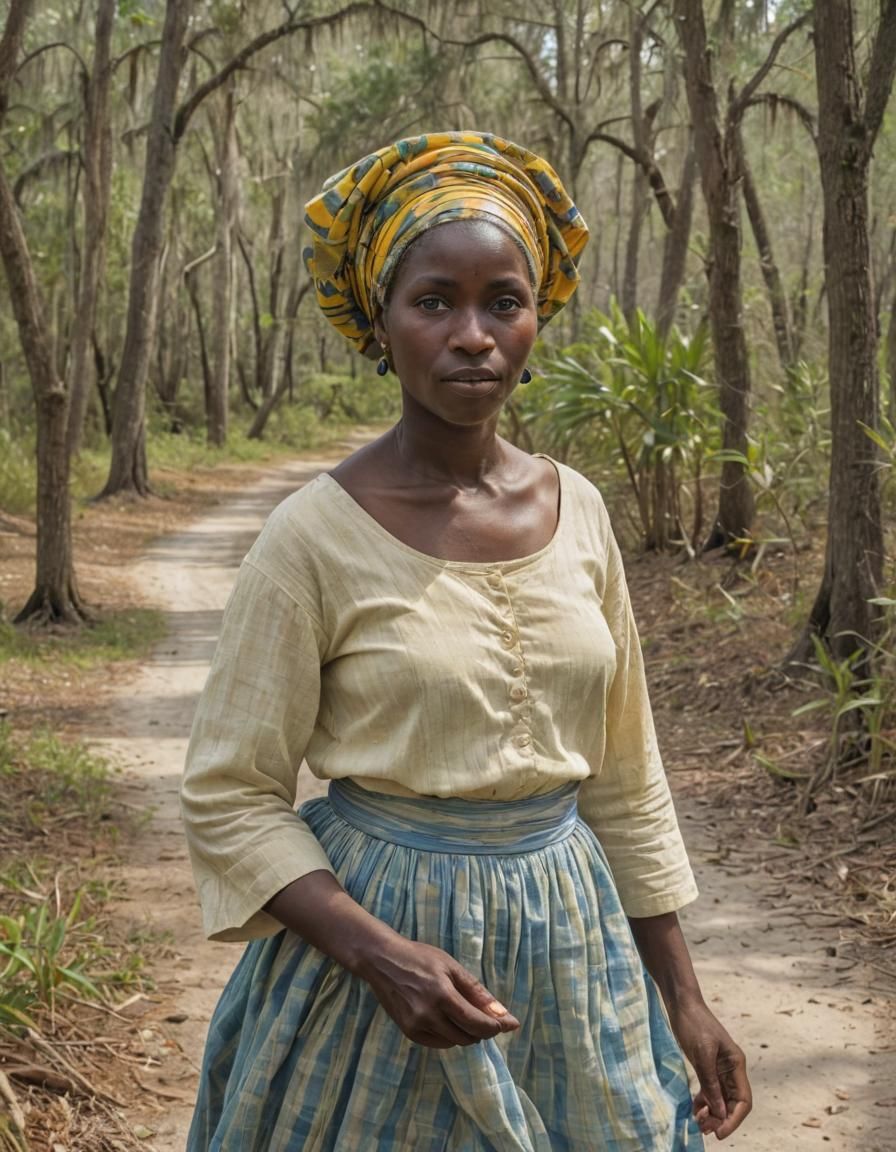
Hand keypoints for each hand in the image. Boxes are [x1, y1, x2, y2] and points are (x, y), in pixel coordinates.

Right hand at [357, 934, 519, 1048]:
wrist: (382, 960)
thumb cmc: (420, 958)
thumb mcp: (451, 967)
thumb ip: (478, 993)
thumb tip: (504, 1016)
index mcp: (442, 995)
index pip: (476, 1024)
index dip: (494, 1027)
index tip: (506, 1024)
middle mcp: (428, 1015)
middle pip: (467, 1037)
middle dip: (482, 1030)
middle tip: (484, 1016)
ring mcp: (416, 1026)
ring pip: (454, 1042)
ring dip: (466, 1033)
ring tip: (464, 1013)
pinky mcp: (408, 1032)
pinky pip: (438, 1043)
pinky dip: (449, 1036)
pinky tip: (447, 1019)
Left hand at [668, 999, 750, 1139]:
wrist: (682, 1003)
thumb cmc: (694, 1023)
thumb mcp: (702, 1053)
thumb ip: (710, 1083)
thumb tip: (720, 1113)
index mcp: (736, 1064)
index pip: (743, 1100)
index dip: (734, 1119)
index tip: (720, 1133)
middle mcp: (731, 1069)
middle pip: (733, 1103)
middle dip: (722, 1120)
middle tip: (705, 1130)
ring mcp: (719, 1069)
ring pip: (721, 1100)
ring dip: (713, 1114)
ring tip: (699, 1125)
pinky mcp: (706, 1067)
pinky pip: (710, 1092)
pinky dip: (704, 1103)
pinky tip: (695, 1111)